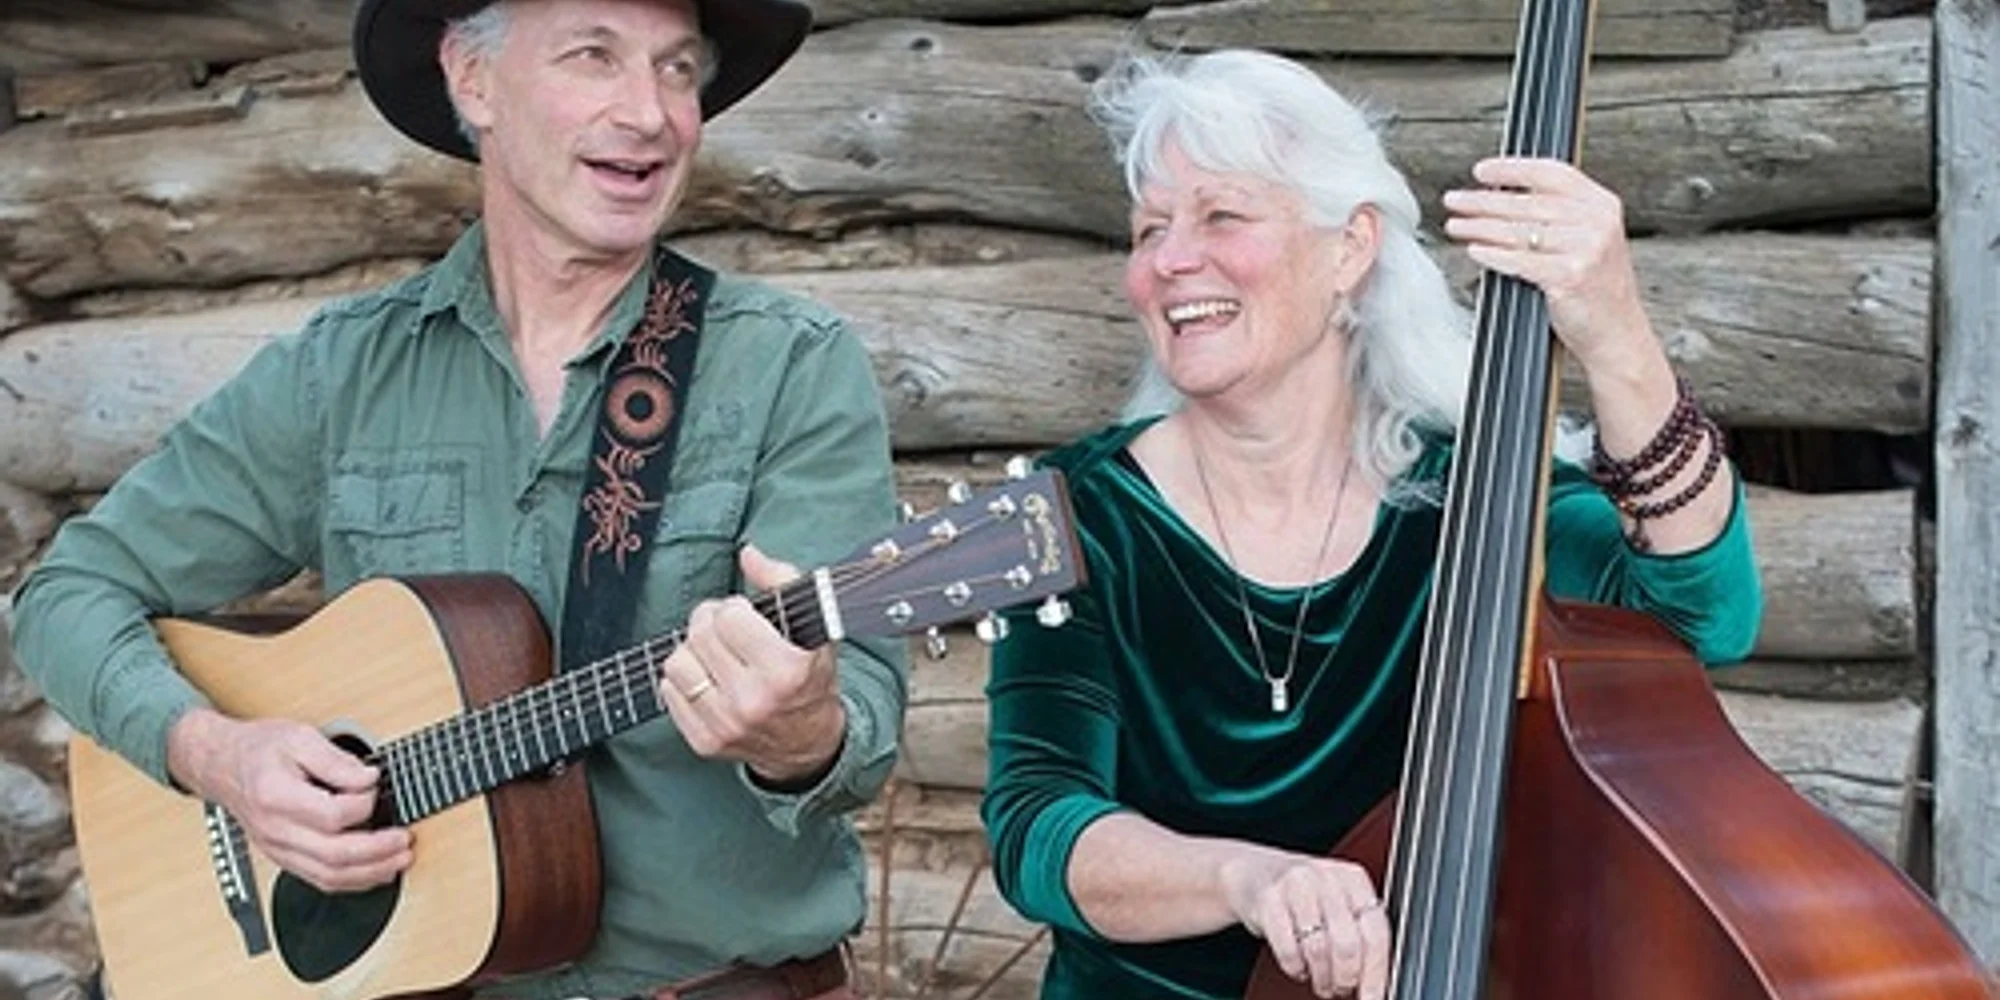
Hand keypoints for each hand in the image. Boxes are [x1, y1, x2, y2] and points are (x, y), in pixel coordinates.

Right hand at [166, 708, 411, 892]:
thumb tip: (369, 779)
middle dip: (378, 851)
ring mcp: (278, 849)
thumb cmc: (260, 749)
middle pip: (333, 855)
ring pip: (328, 876)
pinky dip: (351, 881)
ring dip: (370, 873)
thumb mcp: (299, 737)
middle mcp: (276, 830)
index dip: (364, 804)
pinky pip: (319, 879)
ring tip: (399, 860)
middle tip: (405, 840)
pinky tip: (375, 871)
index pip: (331, 815)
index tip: (378, 787)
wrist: (223, 766)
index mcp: (277, 797)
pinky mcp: (284, 857)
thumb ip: (336, 760)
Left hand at [659, 544, 845, 785]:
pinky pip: (668, 694)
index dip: (736, 609)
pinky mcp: (706, 743)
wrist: (809, 744)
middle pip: (700, 635)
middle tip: (725, 629)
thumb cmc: (810, 679)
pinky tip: (706, 681)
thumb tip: (748, 553)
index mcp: (786, 670)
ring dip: (692, 652)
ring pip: (677, 663)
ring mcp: (727, 725)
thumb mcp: (813, 628)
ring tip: (713, 655)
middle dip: (710, 622)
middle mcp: (754, 701)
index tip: (746, 616)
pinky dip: (683, 681)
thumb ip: (783, 581)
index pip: (730, 616)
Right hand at [1220, 851, 1390, 998]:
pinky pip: (1288, 950)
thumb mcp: (1338, 902)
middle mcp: (1327, 878)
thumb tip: (1376, 983)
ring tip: (1321, 982)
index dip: (1376, 973)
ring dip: (1321, 978)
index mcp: (1354, 879)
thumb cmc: (1305, 895)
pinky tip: (1298, 966)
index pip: (1376, 933)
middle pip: (1347, 945)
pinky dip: (1295, 968)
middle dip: (1345, 979)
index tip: (1372, 998)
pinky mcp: (1268, 900)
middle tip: (1341, 988)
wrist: (1254, 873)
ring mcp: (1296, 886)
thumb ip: (1360, 934)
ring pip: (1318, 950)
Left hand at [1442, 157, 1659, 379]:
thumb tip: (1501, 196)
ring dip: (1479, 227)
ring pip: (1518, 232)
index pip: (1551, 173)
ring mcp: (1586, 248)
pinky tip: (1475, 250)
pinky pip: (1520, 261)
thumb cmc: (1596, 288)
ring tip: (1456, 225)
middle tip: (1455, 200)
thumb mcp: (1588, 238)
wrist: (1617, 331)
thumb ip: (1557, 214)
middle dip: (1483, 201)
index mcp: (1601, 205)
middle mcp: (1596, 222)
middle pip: (1527, 203)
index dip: (1512, 169)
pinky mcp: (1570, 276)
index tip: (1481, 171)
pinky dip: (1492, 255)